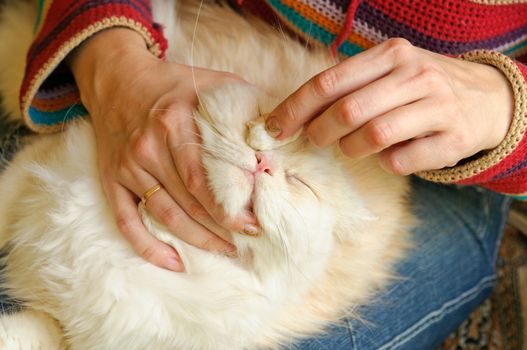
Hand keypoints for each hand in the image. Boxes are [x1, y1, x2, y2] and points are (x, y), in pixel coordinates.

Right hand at [69, 28, 254, 270]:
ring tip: (224, 250)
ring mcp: (128, 166)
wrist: (117, 79)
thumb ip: (244, 103)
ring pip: (164, 214)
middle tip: (247, 242)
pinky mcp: (112, 178)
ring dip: (196, 239)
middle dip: (221, 228)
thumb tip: (279, 131)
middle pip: (188, 201)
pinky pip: (126, 220)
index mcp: (175, 123)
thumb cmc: (172, 84)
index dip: (231, 207)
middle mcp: (148, 147)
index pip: (206, 178)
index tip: (255, 222)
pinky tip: (173, 261)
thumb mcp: (211, 83)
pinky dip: (147, 245)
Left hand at [267, 38, 513, 174]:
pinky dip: (387, 163)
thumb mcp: (388, 73)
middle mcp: (416, 75)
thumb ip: (347, 87)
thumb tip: (292, 116)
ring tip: (353, 147)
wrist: (488, 98)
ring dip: (352, 149)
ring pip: (373, 136)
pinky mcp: (454, 139)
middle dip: (320, 133)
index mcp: (391, 55)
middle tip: (316, 140)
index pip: (329, 83)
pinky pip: (401, 160)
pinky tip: (392, 155)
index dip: (295, 109)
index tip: (274, 129)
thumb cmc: (420, 88)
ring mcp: (438, 106)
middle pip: (348, 111)